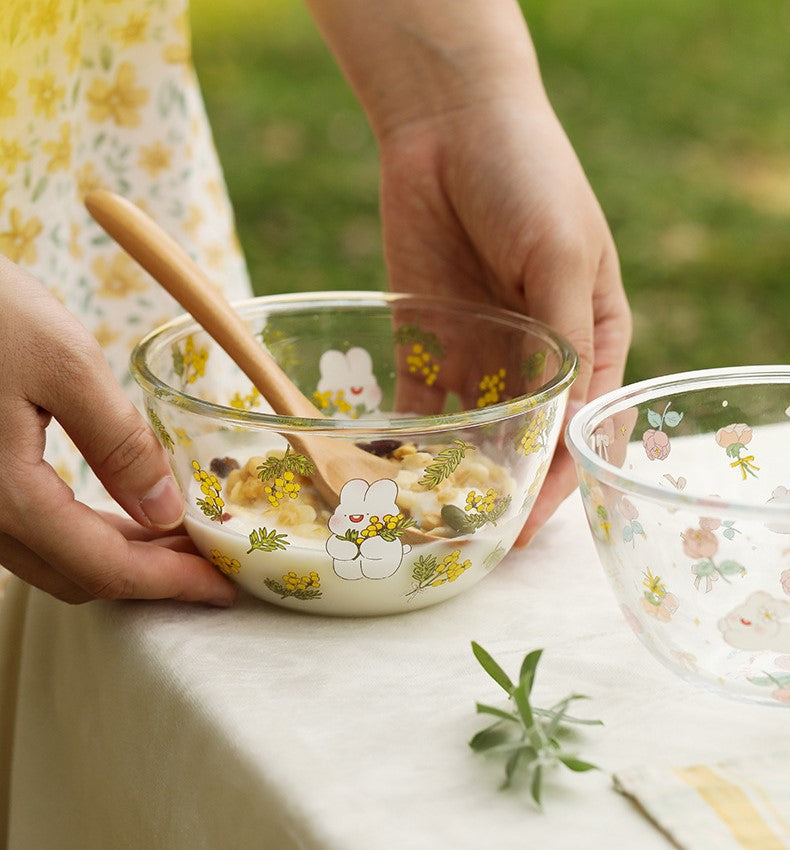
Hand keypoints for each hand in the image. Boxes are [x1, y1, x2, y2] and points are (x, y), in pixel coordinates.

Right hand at [0, 256, 236, 604]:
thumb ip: (118, 443)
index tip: (223, 587)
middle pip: (78, 574)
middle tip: (211, 557)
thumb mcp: (65, 363)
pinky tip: (126, 509)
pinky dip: (87, 532)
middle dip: (151, 574)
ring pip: (53, 556)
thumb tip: (165, 512)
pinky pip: (31, 529)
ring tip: (180, 535)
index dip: (170, 584)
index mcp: (3, 495)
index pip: (103, 568)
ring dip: (121, 555)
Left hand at [378, 97, 630, 542]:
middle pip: (522, 441)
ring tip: (421, 513)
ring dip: (449, 472)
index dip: (557, 484)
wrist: (450, 123)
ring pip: (466, 431)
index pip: (579, 430)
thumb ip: (564, 343)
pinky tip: (385, 467)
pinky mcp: (423, 339)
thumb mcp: (560, 255)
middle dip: (500, 488)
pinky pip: (413, 401)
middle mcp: (532, 357)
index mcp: (587, 341)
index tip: (526, 526)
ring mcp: (476, 351)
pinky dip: (402, 437)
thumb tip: (564, 428)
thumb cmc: (529, 176)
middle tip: (467, 532)